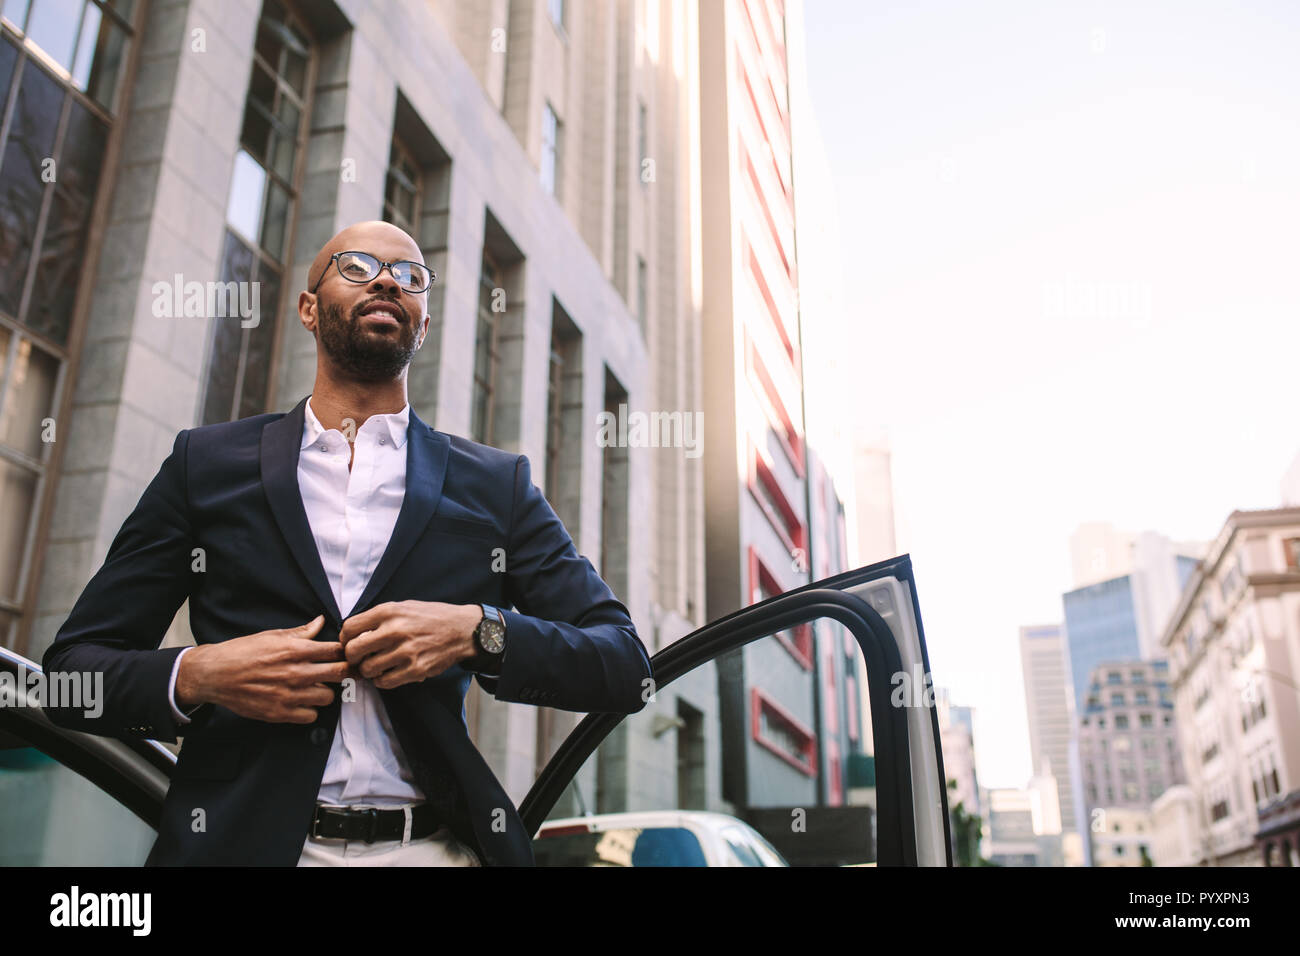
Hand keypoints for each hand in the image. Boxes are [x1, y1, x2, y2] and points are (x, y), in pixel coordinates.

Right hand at [176, 615, 351, 723]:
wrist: (214, 674)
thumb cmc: (242, 652)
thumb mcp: (272, 635)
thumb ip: (301, 632)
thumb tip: (321, 621)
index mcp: (295, 650)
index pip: (336, 650)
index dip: (343, 652)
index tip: (342, 654)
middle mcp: (295, 673)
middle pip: (339, 673)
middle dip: (342, 671)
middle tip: (338, 672)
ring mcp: (289, 695)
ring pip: (328, 697)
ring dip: (324, 692)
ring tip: (313, 687)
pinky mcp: (279, 713)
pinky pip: (311, 716)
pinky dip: (309, 710)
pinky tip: (301, 701)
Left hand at [338, 601, 479, 689]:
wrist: (462, 629)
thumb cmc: (430, 617)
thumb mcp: (403, 607)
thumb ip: (379, 618)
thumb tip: (353, 633)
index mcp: (389, 612)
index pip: (349, 628)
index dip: (345, 639)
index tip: (350, 643)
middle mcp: (395, 630)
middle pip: (353, 651)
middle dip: (352, 657)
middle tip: (359, 659)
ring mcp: (405, 651)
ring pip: (367, 669)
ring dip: (368, 670)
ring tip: (376, 666)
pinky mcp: (415, 669)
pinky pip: (384, 682)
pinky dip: (381, 681)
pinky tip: (388, 673)